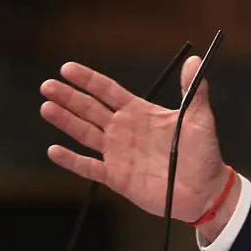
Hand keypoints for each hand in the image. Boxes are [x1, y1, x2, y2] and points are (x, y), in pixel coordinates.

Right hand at [39, 57, 230, 223]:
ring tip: (46, 107)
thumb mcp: (200, 118)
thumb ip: (194, 90)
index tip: (67, 68)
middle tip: (47, 85)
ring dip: (65, 121)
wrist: (204, 190)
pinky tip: (54, 150)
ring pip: (85, 133)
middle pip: (90, 109)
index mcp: (140, 112)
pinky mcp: (116, 177)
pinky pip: (89, 167)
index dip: (88, 80)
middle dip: (69, 97)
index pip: (108, 91)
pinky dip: (71, 160)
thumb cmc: (204, 153)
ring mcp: (118, 153)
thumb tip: (195, 60)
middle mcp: (124, 130)